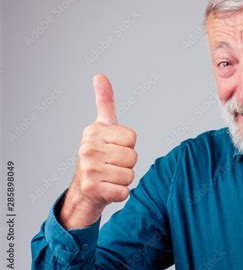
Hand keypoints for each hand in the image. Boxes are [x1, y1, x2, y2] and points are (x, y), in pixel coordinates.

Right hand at [59, 74, 137, 228]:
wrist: (83, 190)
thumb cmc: (98, 155)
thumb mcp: (102, 127)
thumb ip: (105, 102)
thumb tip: (100, 75)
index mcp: (93, 131)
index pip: (132, 138)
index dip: (128, 146)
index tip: (113, 148)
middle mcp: (87, 148)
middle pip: (132, 156)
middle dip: (126, 164)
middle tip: (111, 166)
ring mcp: (88, 169)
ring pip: (130, 174)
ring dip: (124, 179)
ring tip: (109, 177)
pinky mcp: (92, 189)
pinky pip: (124, 191)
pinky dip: (120, 194)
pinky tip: (107, 190)